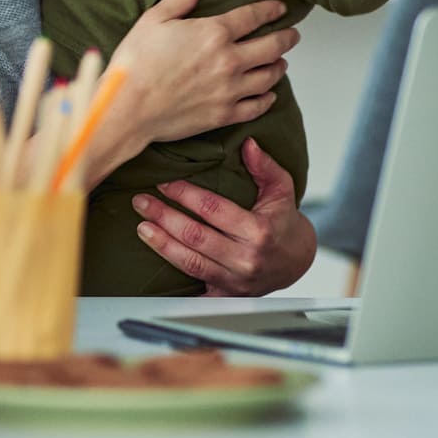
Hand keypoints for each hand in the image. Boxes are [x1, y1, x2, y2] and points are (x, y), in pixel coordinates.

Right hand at [91, 0, 298, 179]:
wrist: (127, 108)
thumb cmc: (136, 64)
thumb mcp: (155, 19)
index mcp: (213, 33)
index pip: (252, 16)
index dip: (270, 10)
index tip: (280, 8)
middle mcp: (228, 61)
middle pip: (271, 46)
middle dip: (286, 38)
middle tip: (293, 35)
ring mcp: (229, 90)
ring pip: (268, 76)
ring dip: (279, 67)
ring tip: (281, 62)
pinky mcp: (223, 115)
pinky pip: (256, 106)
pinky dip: (267, 99)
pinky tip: (269, 95)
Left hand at [130, 139, 316, 295]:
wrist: (296, 260)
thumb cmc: (283, 222)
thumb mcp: (282, 189)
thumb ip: (265, 166)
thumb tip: (247, 143)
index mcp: (258, 230)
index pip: (212, 209)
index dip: (184, 194)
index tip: (163, 183)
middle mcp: (246, 258)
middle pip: (195, 236)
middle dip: (164, 217)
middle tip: (141, 202)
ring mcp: (235, 280)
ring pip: (190, 262)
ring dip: (162, 244)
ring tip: (142, 227)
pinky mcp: (227, 294)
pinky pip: (195, 290)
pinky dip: (173, 281)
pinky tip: (154, 265)